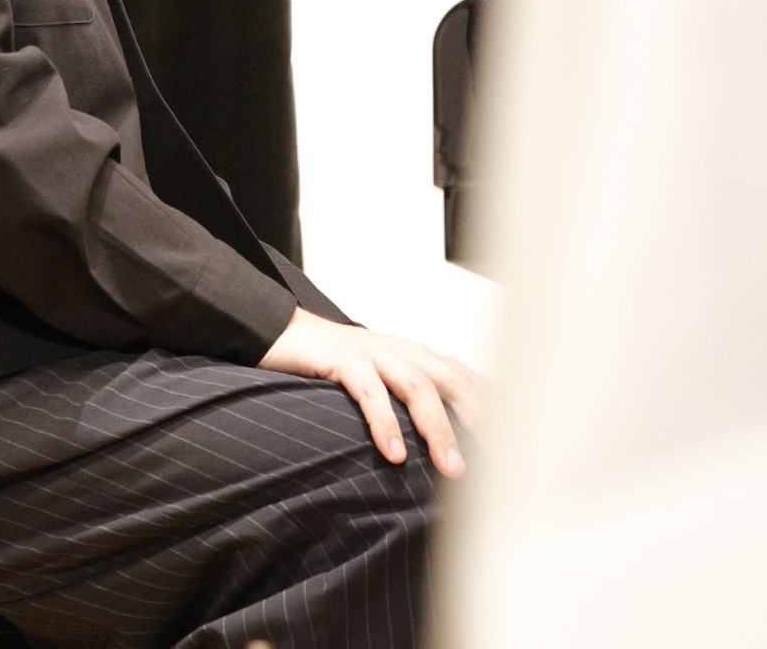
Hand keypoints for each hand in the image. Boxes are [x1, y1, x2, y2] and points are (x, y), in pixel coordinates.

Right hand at [259, 307, 483, 477]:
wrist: (279, 332)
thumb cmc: (332, 367)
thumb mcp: (380, 386)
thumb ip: (410, 407)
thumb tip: (446, 454)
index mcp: (415, 357)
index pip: (467, 380)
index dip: (496, 408)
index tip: (523, 444)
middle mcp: (401, 350)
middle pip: (454, 380)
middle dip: (482, 419)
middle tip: (503, 462)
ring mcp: (372, 351)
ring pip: (418, 385)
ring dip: (439, 428)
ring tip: (452, 470)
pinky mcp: (340, 357)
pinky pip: (368, 389)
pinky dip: (384, 421)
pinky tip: (393, 453)